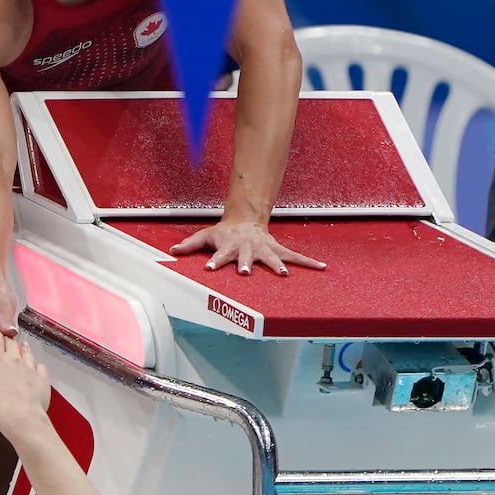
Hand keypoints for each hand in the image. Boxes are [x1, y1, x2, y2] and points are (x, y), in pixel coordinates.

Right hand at [0, 326, 49, 434]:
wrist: (21, 419)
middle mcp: (13, 358)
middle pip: (11, 341)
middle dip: (6, 338)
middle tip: (2, 340)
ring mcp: (29, 367)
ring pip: (26, 351)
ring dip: (21, 348)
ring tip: (19, 348)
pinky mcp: (42, 379)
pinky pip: (40, 366)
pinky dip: (35, 365)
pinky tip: (33, 369)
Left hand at [170, 218, 326, 276]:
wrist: (246, 220)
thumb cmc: (225, 232)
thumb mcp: (206, 236)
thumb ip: (190, 244)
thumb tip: (172, 250)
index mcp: (230, 247)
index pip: (220, 255)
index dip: (215, 262)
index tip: (210, 269)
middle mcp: (248, 249)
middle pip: (247, 257)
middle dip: (246, 264)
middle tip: (245, 272)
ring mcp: (264, 249)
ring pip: (272, 257)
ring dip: (277, 265)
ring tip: (283, 274)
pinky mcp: (277, 250)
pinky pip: (295, 256)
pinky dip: (309, 262)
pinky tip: (322, 268)